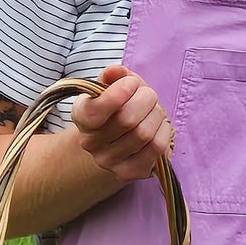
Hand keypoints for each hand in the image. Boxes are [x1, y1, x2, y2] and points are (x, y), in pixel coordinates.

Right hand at [72, 64, 173, 184]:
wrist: (114, 142)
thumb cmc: (116, 108)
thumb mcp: (111, 87)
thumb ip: (113, 76)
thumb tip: (115, 71)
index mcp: (81, 117)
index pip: (96, 111)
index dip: (120, 92)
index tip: (131, 83)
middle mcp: (90, 143)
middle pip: (128, 119)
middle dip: (146, 99)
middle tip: (148, 95)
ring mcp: (109, 161)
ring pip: (144, 133)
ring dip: (157, 115)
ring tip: (153, 110)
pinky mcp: (130, 172)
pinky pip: (156, 148)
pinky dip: (164, 131)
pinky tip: (159, 126)